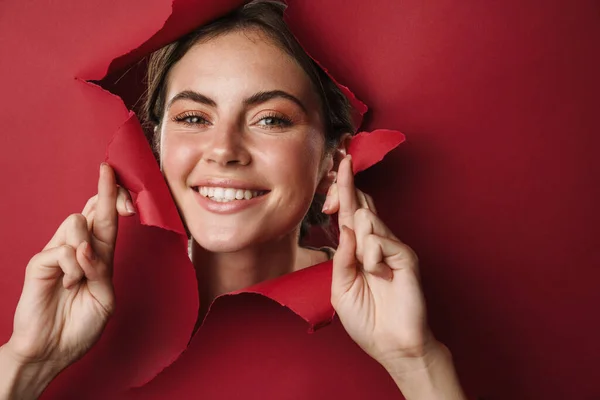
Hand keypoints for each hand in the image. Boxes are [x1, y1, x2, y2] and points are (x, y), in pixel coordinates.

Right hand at [5, 163, 133, 376]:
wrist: (52, 351)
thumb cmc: (80, 326)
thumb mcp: (104, 298)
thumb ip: (102, 270)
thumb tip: (86, 247)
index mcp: (98, 256)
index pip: (106, 219)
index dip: (113, 197)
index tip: (116, 175)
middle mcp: (78, 249)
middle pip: (91, 210)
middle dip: (106, 193)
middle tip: (115, 185)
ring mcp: (57, 254)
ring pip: (76, 223)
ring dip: (87, 248)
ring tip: (81, 277)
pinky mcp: (40, 263)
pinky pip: (63, 249)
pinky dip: (73, 266)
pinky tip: (70, 283)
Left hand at [324, 155, 432, 368]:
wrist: (392, 344)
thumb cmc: (367, 319)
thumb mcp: (341, 287)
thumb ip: (343, 256)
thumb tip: (349, 226)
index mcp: (359, 249)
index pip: (350, 212)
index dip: (345, 187)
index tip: (341, 161)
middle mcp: (376, 242)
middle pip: (359, 204)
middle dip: (346, 188)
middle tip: (342, 177)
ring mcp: (392, 246)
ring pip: (366, 220)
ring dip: (360, 247)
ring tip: (371, 272)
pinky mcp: (405, 255)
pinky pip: (378, 241)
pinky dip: (372, 260)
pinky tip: (381, 276)